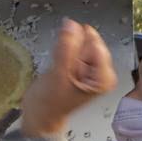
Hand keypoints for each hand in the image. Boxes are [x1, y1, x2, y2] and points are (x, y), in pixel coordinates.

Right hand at [20, 19, 117, 136]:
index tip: (64, 54)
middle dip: (72, 49)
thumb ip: (66, 49)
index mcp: (104, 78)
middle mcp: (100, 72)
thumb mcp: (58, 76)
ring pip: (79, 44)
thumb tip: (70, 24)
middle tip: (61, 67)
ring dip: (65, 51)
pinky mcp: (77, 65)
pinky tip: (57, 68)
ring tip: (58, 70)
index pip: (96, 46)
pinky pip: (71, 48)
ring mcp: (88, 68)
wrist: (38, 117)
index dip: (78, 46)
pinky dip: (62, 53)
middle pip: (88, 43)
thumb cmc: (49, 105)